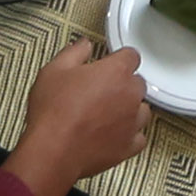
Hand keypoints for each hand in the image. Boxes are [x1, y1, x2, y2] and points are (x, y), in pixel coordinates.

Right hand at [4, 36, 151, 195]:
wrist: (53, 151)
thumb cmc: (53, 110)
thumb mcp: (55, 70)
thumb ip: (74, 53)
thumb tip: (84, 45)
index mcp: (117, 71)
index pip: (132, 56)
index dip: (119, 59)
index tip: (109, 65)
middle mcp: (131, 95)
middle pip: (138, 83)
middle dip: (124, 85)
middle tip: (101, 91)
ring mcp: (132, 122)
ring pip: (142, 110)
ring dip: (130, 109)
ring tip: (109, 114)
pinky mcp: (128, 147)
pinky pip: (139, 138)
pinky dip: (130, 135)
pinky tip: (115, 135)